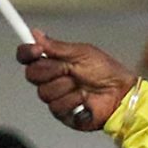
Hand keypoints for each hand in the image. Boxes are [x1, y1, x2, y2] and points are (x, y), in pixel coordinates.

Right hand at [19, 33, 139, 130]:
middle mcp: (51, 79)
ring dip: (66, 86)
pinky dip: (73, 100)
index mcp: (54, 62)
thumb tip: (36, 34)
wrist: (121, 92)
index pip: (28, 57)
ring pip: (44, 92)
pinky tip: (85, 98)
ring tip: (83, 85)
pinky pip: (56, 106)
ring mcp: (55, 97)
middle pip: (31, 75)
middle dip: (51, 70)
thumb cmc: (106, 71)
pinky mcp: (62, 113)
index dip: (26, 53)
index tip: (36, 50)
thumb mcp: (82, 53)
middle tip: (69, 69)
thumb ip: (57, 47)